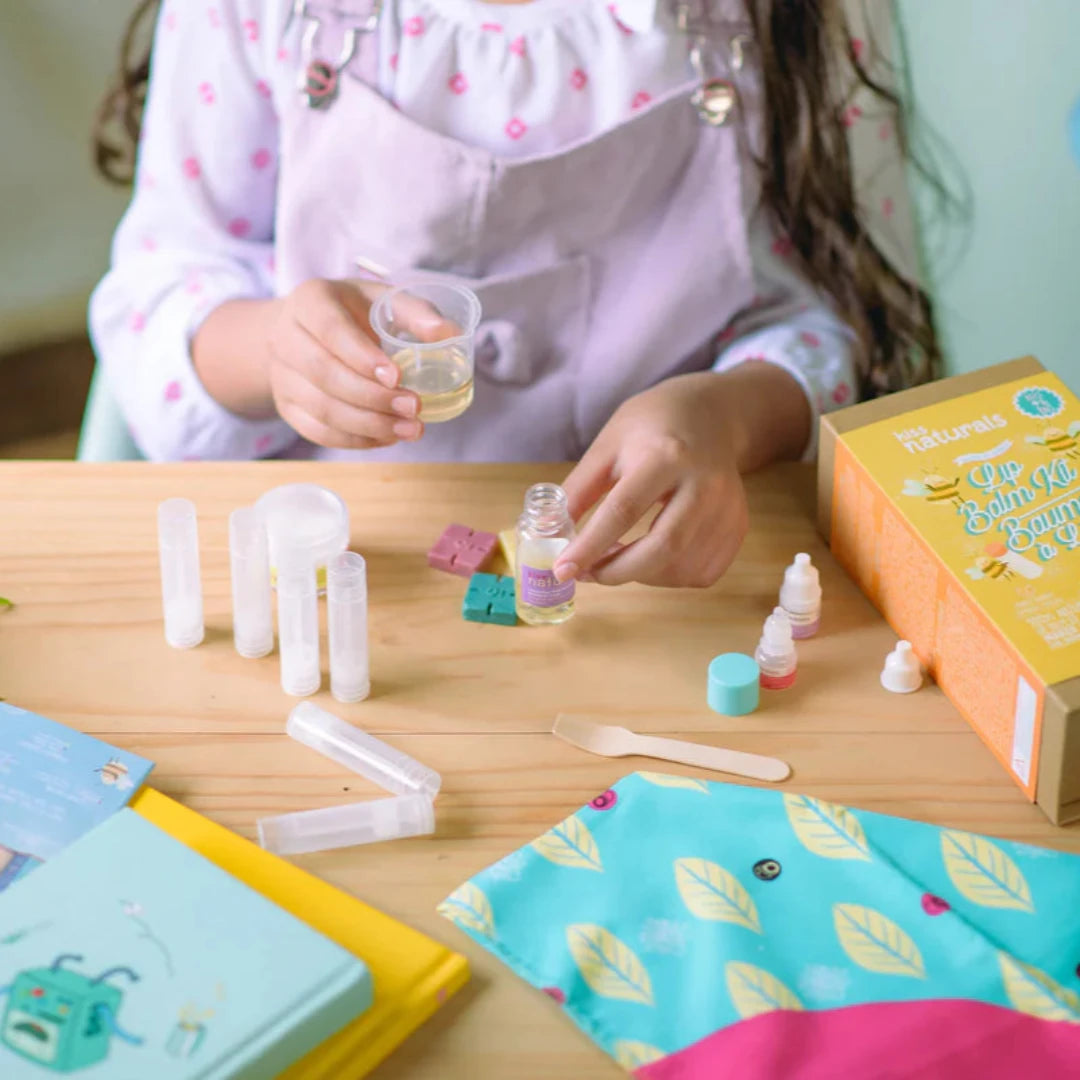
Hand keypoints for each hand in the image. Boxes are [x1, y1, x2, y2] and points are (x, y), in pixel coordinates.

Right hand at [265, 278, 456, 449]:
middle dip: (373, 397)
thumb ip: (416, 313)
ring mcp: (282, 375)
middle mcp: (286, 337)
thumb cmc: (353, 313)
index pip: (331, 330)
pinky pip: (318, 432)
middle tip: (414, 408)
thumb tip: (449, 333)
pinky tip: (387, 437)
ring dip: (369, 425)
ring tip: (410, 429)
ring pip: (322, 408)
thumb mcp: (382, 299)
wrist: (306, 333)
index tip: (398, 376)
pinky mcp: (288, 407)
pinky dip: (356, 440)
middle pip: (324, 374)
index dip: (363, 356)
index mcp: (310, 300)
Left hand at [553, 373, 748, 587]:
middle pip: (663, 547)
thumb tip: (549, 533)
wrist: (711, 414)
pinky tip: (651, 557)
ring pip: (682, 567)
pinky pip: (702, 572)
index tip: (562, 569)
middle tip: (588, 574)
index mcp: (665, 455)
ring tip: (617, 558)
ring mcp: (727, 507)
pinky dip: (669, 577)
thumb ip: (579, 490)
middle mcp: (704, 483)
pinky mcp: (738, 526)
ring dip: (641, 576)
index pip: (623, 510)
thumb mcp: (607, 445)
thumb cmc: (651, 426)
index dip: (590, 546)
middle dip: (617, 572)